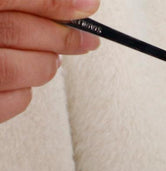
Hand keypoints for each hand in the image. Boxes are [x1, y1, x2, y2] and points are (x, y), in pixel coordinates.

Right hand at [0, 0, 99, 122]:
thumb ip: (13, 4)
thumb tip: (68, 4)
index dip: (54, 2)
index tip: (87, 5)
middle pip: (19, 32)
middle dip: (60, 36)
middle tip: (85, 39)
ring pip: (20, 70)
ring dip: (45, 64)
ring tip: (52, 59)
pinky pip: (13, 101)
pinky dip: (27, 92)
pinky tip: (24, 81)